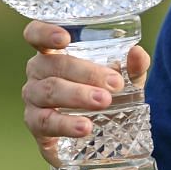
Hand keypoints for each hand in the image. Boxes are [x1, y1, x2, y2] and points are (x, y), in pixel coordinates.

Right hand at [20, 20, 149, 167]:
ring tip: (103, 102)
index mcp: (53, 53)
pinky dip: (66, 124)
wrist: (96, 137)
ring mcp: (33, 98)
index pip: (36, 34)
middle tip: (115, 83)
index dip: (45, 32)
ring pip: (49, 91)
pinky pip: (45, 122)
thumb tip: (138, 53)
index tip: (65, 38)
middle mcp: (38, 72)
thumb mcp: (121, 81)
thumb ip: (131, 67)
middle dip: (86, 72)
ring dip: (77, 95)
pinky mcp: (35, 124)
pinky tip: (85, 126)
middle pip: (53, 64)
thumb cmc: (102, 96)